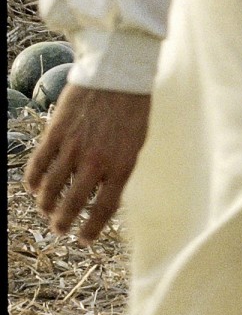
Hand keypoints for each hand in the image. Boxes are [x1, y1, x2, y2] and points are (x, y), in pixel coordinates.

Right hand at [24, 84, 152, 241]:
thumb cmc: (132, 110)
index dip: (93, 228)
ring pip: (51, 188)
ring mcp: (73, 148)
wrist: (118, 76)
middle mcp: (96, 161)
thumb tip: (105, 194)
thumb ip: (121, 169)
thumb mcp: (136, 143)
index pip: (105, 208)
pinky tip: (34, 187)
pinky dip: (33, 181)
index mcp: (122, 165)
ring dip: (46, 205)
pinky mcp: (55, 135)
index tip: (85, 239)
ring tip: (47, 211)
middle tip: (59, 230)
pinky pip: (38, 166)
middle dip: (64, 222)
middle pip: (74, 204)